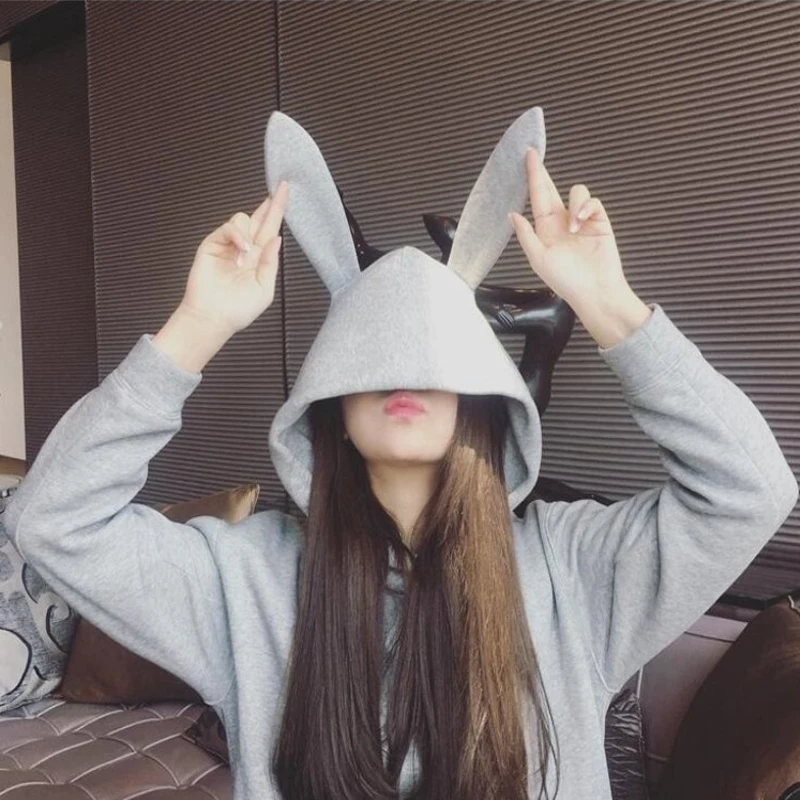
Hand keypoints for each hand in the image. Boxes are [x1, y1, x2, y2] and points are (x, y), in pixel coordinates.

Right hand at [179, 181, 288, 337]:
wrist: (213, 317)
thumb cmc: (238, 310)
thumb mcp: (264, 288)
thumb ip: (270, 262)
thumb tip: (276, 239)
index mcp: (259, 258)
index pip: (270, 229)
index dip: (277, 210)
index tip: (285, 192)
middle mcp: (245, 249)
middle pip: (258, 218)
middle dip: (269, 203)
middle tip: (280, 188)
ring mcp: (228, 245)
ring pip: (242, 219)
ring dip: (248, 233)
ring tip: (244, 257)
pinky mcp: (212, 244)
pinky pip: (227, 228)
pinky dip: (235, 235)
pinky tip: (239, 251)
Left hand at [509, 148, 629, 315]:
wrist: (595, 291)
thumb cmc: (567, 281)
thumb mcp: (538, 259)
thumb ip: (525, 235)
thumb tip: (512, 215)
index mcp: (545, 230)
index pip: (536, 197)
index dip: (532, 177)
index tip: (527, 157)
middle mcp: (561, 222)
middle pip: (551, 189)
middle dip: (543, 173)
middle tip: (534, 156)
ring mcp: (581, 220)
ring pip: (577, 192)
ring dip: (574, 204)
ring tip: (573, 227)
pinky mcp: (599, 221)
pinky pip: (593, 201)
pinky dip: (586, 208)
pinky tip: (582, 224)